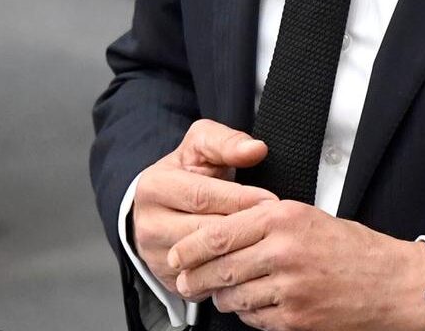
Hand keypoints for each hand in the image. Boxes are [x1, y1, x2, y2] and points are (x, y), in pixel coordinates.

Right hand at [131, 119, 275, 294]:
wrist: (163, 205)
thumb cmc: (188, 172)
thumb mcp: (202, 145)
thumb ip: (227, 142)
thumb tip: (255, 149)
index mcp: (153, 188)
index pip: (201, 196)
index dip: (239, 199)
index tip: (270, 200)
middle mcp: (148, 225)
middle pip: (204, 231)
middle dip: (244, 227)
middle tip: (276, 224)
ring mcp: (157, 256)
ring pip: (206, 260)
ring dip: (241, 252)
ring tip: (269, 242)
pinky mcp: (171, 280)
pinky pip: (208, 282)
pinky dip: (233, 274)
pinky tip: (254, 262)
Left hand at [169, 201, 424, 330]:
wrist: (393, 285)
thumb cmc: (352, 249)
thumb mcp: (309, 218)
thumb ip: (266, 222)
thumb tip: (221, 236)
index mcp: (283, 217)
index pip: (220, 232)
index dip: (190, 248)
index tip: (177, 256)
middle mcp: (283, 250)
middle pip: (219, 267)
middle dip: (196, 278)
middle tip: (185, 282)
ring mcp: (289, 287)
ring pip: (233, 297)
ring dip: (222, 298)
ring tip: (224, 294)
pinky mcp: (296, 318)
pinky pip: (254, 319)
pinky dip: (248, 315)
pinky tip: (254, 307)